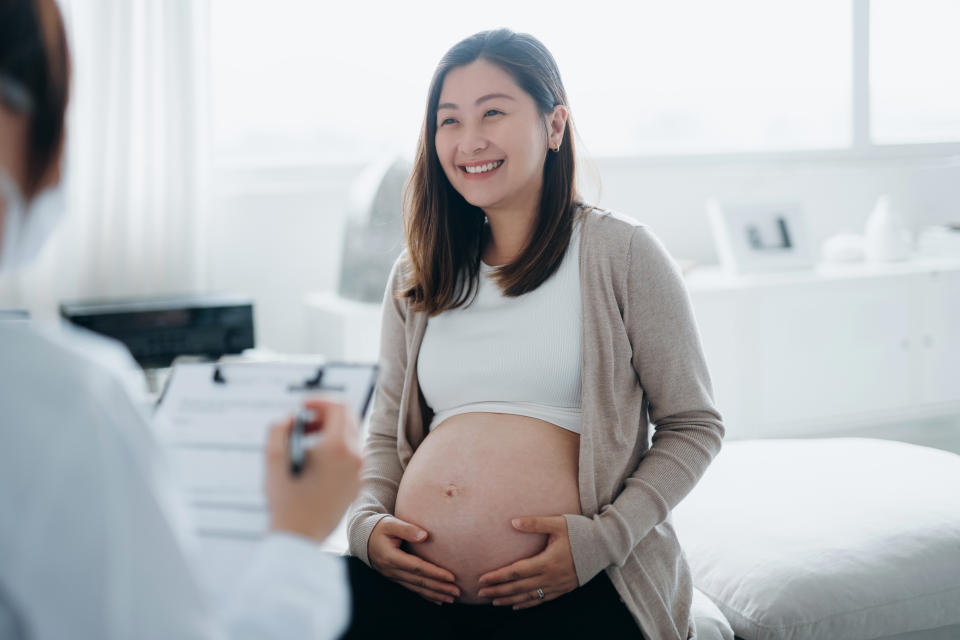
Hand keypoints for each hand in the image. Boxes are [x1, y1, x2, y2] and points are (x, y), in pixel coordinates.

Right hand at [267, 399, 362, 542]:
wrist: (300, 538)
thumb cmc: (285, 501)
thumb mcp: (273, 460)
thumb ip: (278, 428)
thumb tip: (290, 416)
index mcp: (337, 447)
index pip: (339, 406)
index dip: (319, 400)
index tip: (301, 407)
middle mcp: (355, 456)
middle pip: (347, 418)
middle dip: (323, 415)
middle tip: (300, 425)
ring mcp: (359, 470)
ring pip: (349, 435)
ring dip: (328, 431)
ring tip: (304, 444)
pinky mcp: (357, 482)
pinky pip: (351, 453)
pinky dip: (335, 448)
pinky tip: (313, 462)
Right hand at [368, 516, 460, 604]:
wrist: (363, 537)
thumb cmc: (379, 527)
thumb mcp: (391, 523)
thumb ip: (407, 529)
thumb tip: (425, 536)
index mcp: (391, 557)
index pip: (417, 567)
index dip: (434, 573)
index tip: (451, 577)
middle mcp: (392, 570)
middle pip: (419, 582)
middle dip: (439, 587)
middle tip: (457, 592)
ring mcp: (393, 576)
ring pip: (417, 588)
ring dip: (435, 594)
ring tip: (451, 598)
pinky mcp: (395, 577)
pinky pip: (412, 588)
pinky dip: (426, 595)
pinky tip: (437, 600)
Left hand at [477, 516, 578, 609]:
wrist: (605, 545)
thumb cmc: (581, 531)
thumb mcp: (557, 523)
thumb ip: (534, 523)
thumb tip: (512, 522)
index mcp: (547, 562)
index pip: (515, 572)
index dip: (497, 577)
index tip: (482, 579)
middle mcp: (551, 577)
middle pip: (518, 587)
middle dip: (498, 591)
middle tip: (481, 593)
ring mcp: (558, 585)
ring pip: (528, 596)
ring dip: (509, 600)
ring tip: (493, 601)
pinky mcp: (564, 589)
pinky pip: (542, 600)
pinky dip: (527, 604)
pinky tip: (516, 606)